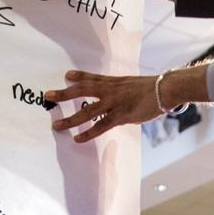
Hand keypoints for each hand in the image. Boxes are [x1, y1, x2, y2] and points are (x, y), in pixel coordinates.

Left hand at [45, 65, 207, 143]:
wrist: (165, 89)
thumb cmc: (155, 89)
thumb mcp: (136, 86)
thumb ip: (125, 93)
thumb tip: (122, 102)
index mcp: (115, 82)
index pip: (92, 77)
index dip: (78, 76)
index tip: (66, 75)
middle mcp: (110, 90)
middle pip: (82, 90)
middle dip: (64, 94)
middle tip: (48, 95)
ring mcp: (114, 103)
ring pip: (87, 110)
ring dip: (70, 118)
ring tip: (56, 124)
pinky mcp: (121, 116)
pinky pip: (101, 126)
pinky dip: (88, 133)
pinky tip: (77, 138)